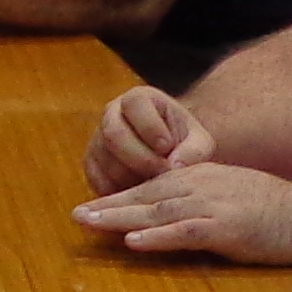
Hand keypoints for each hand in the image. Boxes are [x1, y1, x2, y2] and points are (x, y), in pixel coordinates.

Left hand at [74, 161, 291, 264]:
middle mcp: (199, 185)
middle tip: (76, 215)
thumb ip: (196, 197)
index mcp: (198, 176)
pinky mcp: (224, 227)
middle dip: (108, 206)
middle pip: (145, 195)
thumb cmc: (269, 207)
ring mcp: (211, 205)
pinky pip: (183, 232)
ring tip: (90, 225)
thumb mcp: (226, 191)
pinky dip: (157, 237)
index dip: (118, 196)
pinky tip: (133, 241)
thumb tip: (164, 212)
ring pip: (157, 211)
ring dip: (121, 219)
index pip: (149, 185)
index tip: (90, 207)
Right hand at [85, 84, 213, 194]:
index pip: (134, 103)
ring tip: (156, 185)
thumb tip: (175, 166)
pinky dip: (119, 191)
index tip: (168, 147)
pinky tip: (140, 193)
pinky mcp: (92, 164)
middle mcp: (112, 114)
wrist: (172, 158)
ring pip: (106, 160)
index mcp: (139, 99)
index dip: (149, 126)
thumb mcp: (200, 143)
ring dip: (132, 177)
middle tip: (162, 173)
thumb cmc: (186, 144)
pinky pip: (98, 180)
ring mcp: (98, 139)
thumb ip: (194, 151)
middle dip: (140, 158)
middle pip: (113, 133)